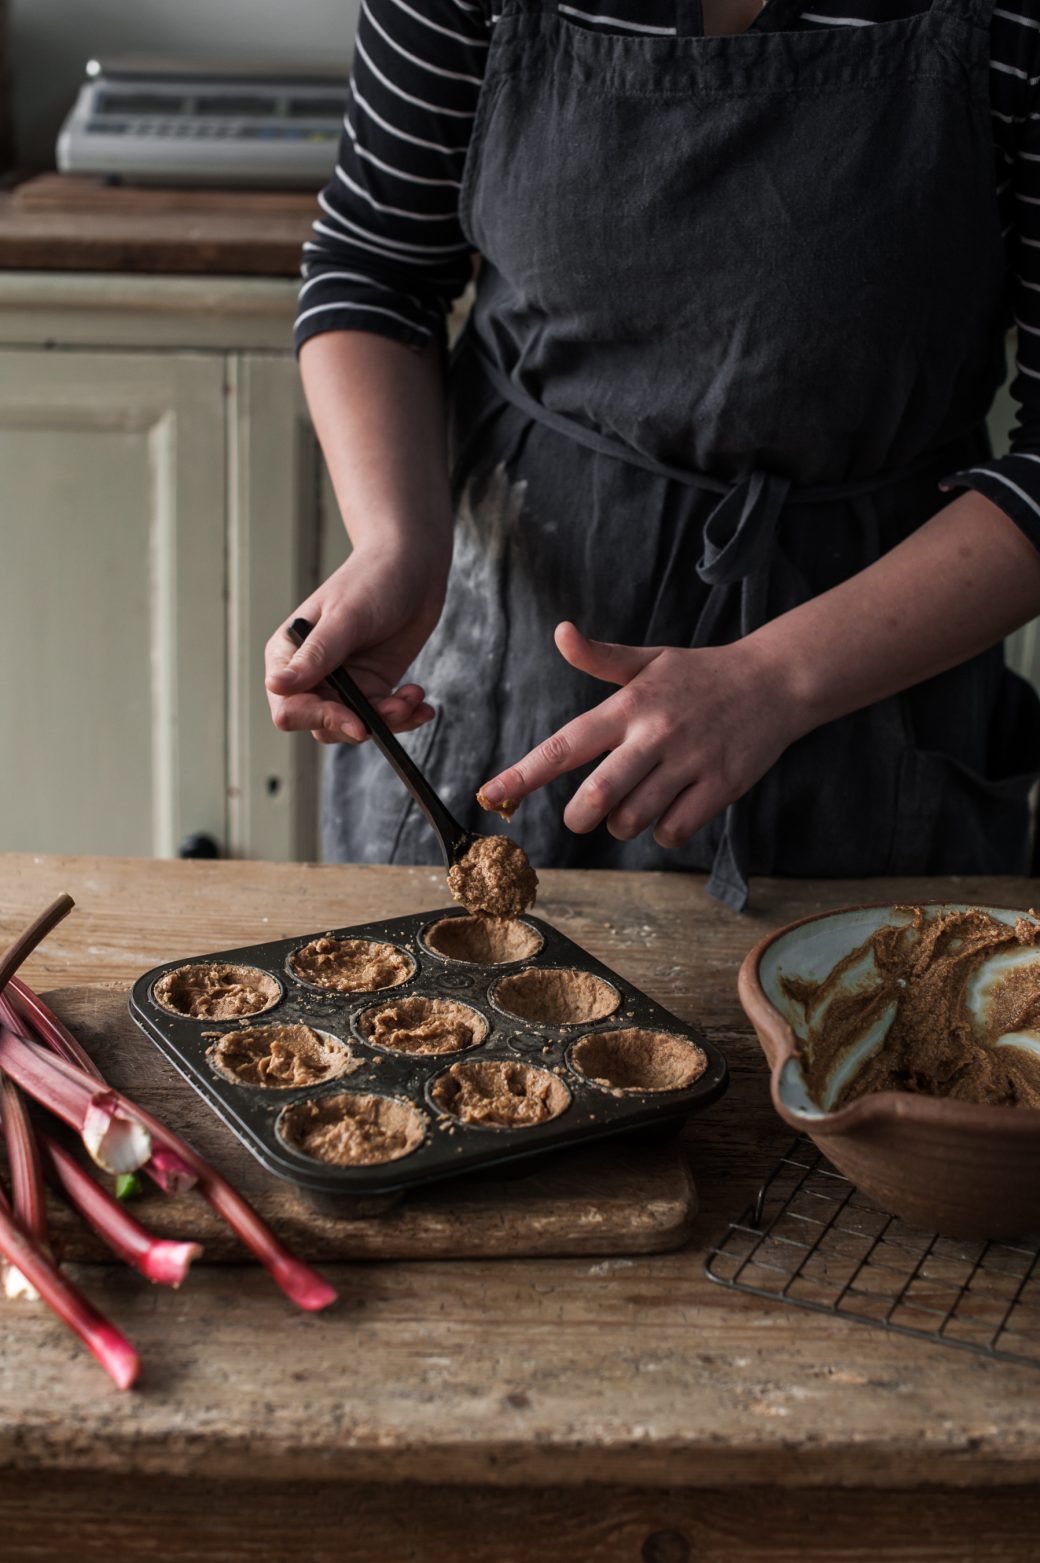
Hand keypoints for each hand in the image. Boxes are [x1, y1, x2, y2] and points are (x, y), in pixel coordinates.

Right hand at [265, 544, 447, 744]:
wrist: (413, 567)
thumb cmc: (373, 580)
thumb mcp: (345, 618)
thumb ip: (315, 655)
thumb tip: (276, 686)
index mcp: (289, 655)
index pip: (288, 707)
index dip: (319, 718)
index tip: (357, 723)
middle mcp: (311, 674)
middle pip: (321, 724)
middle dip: (360, 724)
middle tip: (395, 709)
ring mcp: (343, 683)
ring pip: (354, 726)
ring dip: (386, 721)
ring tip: (412, 698)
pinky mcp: (372, 686)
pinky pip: (381, 718)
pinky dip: (403, 716)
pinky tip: (422, 705)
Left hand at [478, 622, 801, 847]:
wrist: (775, 681)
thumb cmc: (702, 675)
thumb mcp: (650, 659)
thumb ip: (601, 656)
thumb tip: (561, 633)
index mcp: (630, 706)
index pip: (565, 744)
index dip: (524, 772)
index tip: (492, 792)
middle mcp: (655, 735)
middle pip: (597, 795)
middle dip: (579, 816)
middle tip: (582, 814)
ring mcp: (689, 763)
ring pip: (633, 819)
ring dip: (624, 822)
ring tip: (636, 803)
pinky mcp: (720, 787)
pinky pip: (674, 830)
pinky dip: (664, 831)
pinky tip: (671, 810)